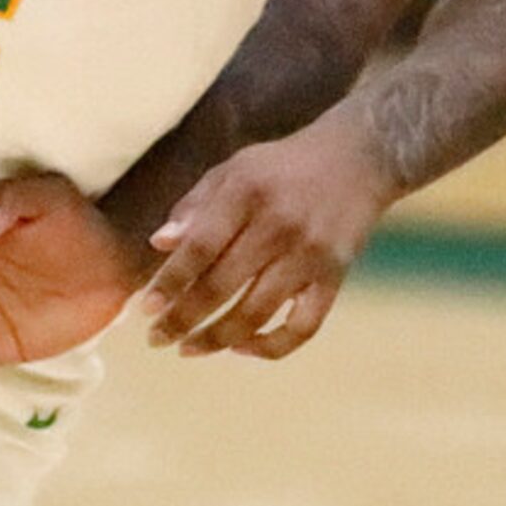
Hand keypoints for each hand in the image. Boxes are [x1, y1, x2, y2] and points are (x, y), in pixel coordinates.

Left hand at [141, 116, 398, 360]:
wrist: (360, 156)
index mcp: (248, 191)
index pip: (200, 246)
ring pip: (255, 313)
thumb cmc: (284, 166)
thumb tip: (159, 243)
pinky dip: (270, 347)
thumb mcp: (237, 169)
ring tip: (188, 349)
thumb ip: (197, 204)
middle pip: (221, 286)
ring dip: (215, 339)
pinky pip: (302, 327)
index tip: (145, 307)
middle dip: (182, 319)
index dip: (170, 281)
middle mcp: (279, 224)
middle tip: (155, 338)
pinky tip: (241, 348)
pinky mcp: (335, 276)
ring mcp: (309, 254)